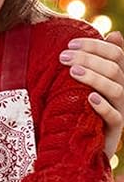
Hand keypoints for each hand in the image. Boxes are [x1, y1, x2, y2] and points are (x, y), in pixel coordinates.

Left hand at [59, 31, 123, 156]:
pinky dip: (103, 106)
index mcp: (116, 78)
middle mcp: (122, 92)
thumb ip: (95, 63)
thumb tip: (117, 34)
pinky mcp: (113, 131)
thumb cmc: (78, 110)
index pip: (117, 54)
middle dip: (89, 59)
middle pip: (115, 69)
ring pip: (117, 90)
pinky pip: (115, 117)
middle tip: (63, 57)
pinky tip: (89, 98)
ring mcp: (120, 111)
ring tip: (72, 72)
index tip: (70, 44)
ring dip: (95, 78)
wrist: (80, 148)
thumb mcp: (81, 85)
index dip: (96, 46)